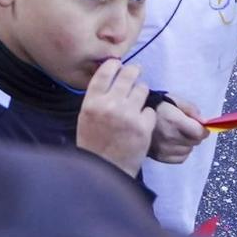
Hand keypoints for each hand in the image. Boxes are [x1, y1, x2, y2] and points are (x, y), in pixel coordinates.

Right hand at [74, 59, 156, 176]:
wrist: (105, 171)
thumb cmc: (94, 144)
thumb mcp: (86, 117)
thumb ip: (97, 97)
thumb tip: (112, 75)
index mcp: (92, 102)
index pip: (105, 71)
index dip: (114, 65)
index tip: (119, 65)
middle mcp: (109, 104)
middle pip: (128, 75)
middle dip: (134, 72)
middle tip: (136, 73)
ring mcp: (128, 115)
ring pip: (142, 89)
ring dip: (141, 92)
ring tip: (138, 101)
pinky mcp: (143, 127)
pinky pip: (150, 110)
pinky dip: (147, 115)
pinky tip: (141, 123)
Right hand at [147, 96, 209, 164]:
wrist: (135, 116)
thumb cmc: (157, 105)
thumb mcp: (174, 99)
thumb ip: (191, 109)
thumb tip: (205, 122)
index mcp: (174, 120)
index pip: (199, 133)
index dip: (203, 129)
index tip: (201, 126)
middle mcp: (170, 137)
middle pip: (195, 142)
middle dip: (195, 134)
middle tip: (187, 127)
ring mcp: (164, 149)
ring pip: (189, 150)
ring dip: (188, 143)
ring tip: (179, 134)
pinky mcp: (160, 156)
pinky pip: (181, 158)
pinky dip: (182, 151)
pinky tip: (175, 143)